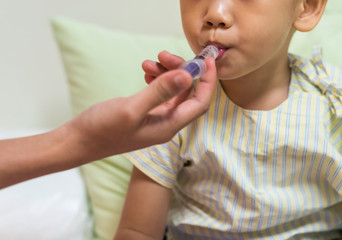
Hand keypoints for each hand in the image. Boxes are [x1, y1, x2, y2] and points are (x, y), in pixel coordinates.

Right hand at [66, 52, 216, 159]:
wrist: (78, 141)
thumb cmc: (102, 130)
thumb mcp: (132, 109)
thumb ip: (160, 92)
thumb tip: (188, 76)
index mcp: (169, 126)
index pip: (200, 103)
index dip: (207, 82)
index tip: (207, 60)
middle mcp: (167, 123)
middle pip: (187, 93)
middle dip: (181, 71)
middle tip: (163, 55)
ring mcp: (156, 118)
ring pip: (173, 91)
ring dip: (166, 73)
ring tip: (149, 62)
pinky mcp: (145, 113)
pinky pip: (160, 93)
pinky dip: (156, 79)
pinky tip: (146, 72)